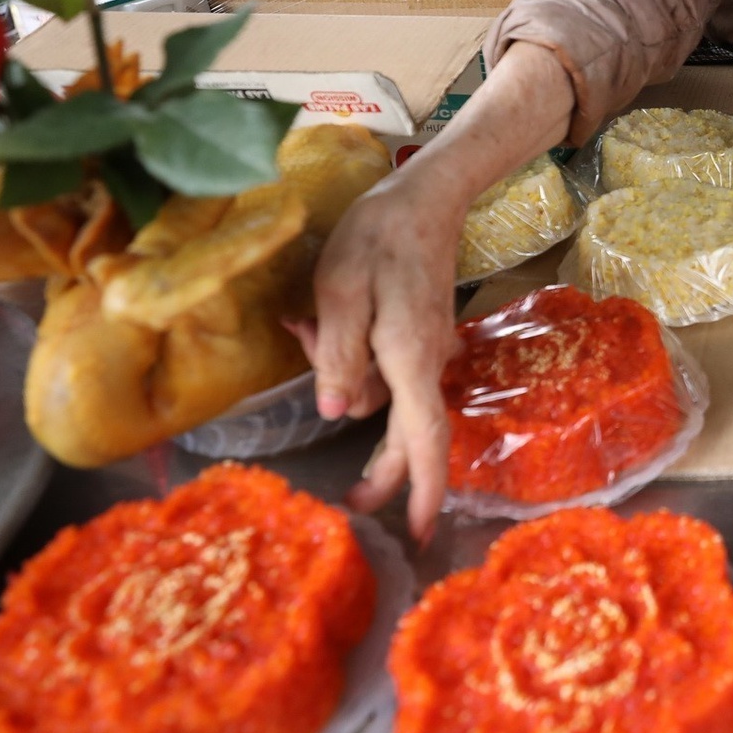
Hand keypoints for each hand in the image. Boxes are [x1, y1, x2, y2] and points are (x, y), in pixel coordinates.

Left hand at [304, 170, 464, 541]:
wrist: (424, 197)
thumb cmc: (378, 237)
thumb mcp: (342, 290)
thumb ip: (338, 354)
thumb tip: (334, 414)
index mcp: (409, 358)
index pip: (423, 440)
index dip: (421, 490)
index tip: (418, 534)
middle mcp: (425, 362)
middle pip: (408, 436)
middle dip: (380, 469)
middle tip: (347, 502)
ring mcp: (425, 351)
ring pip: (383, 395)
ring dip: (343, 379)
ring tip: (307, 323)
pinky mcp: (417, 338)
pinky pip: (385, 370)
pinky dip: (352, 360)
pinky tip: (319, 321)